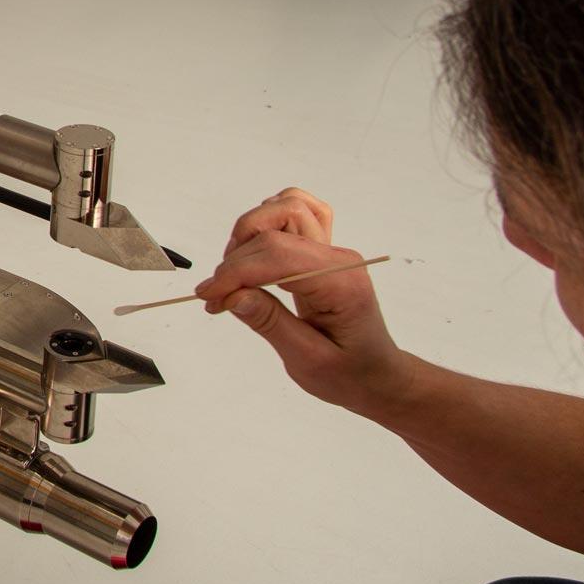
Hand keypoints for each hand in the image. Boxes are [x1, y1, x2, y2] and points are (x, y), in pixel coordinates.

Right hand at [192, 188, 413, 416]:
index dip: (235, 272)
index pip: (277, 255)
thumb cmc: (350, 373)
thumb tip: (233, 296)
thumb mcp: (308, 361)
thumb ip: (271, 323)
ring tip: (236, 274)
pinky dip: (270, 222)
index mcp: (341, 283)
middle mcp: (338, 258)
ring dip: (251, 232)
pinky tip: (255, 252)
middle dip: (236, 260)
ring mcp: (332, 250)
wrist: (376, 375)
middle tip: (217, 297)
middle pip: (275, 230)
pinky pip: (297, 214)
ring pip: (286, 208)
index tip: (208, 296)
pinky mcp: (323, 251)